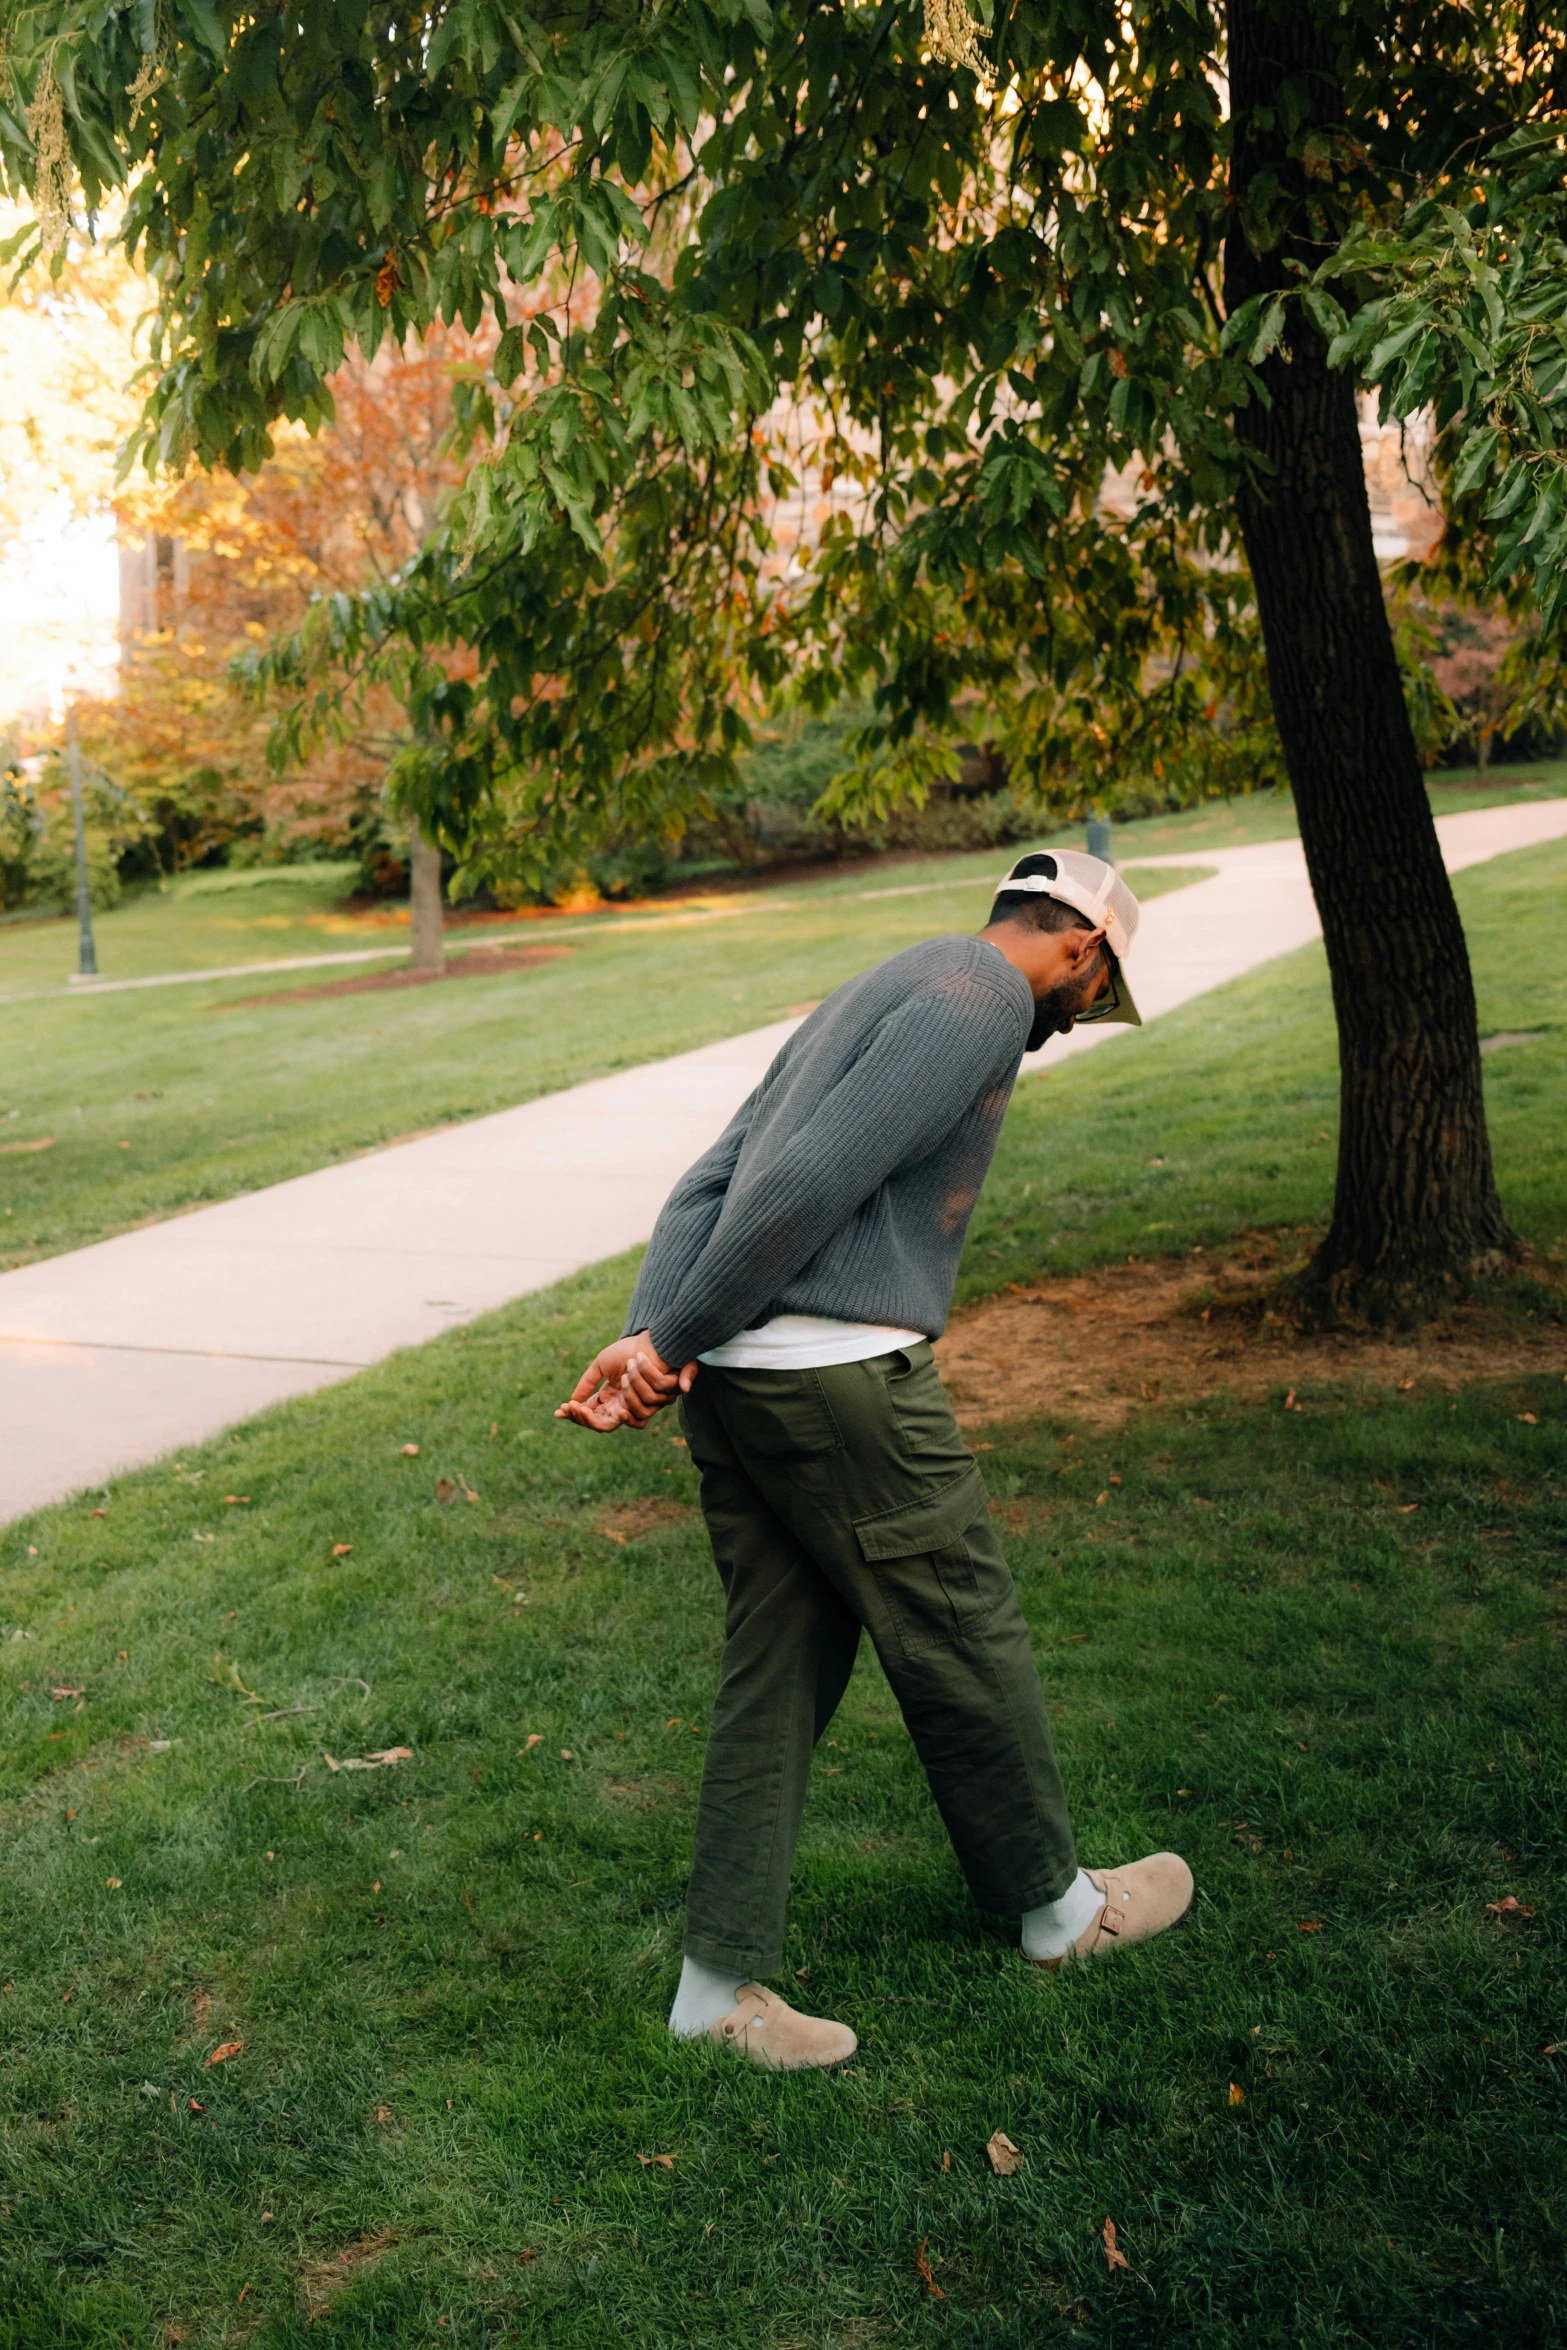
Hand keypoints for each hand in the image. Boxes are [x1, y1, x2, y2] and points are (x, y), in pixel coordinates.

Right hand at [554, 1332, 696, 1432]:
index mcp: (610, 1401)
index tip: (559, 1411)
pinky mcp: (659, 1398)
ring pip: (624, 1416)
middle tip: (576, 1406)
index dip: (576, 1416)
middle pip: (604, 1426)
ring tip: (628, 1369)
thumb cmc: (626, 1351)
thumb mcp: (601, 1366)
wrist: (650, 1341)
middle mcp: (624, 1407)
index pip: (592, 1418)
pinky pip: (645, 1405)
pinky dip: (639, 1386)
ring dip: (625, 1391)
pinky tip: (635, 1369)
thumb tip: (572, 1400)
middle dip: (587, 1417)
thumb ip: (588, 1383)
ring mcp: (641, 1406)